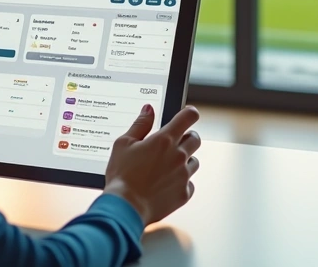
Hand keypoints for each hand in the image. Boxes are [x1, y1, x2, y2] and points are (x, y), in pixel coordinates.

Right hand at [103, 105, 200, 225]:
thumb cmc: (122, 176)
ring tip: (166, 167)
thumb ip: (140, 124)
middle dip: (186, 137)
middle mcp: (178, 156)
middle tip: (173, 143)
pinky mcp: (184, 194)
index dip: (189, 113)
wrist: (125, 207)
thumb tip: (148, 110)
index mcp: (164, 140)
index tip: (187, 114)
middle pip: (195, 139)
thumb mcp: (123, 144)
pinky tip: (166, 184)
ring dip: (184, 161)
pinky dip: (181, 182)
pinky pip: (190, 183)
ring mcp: (183, 176)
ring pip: (194, 162)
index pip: (188, 117)